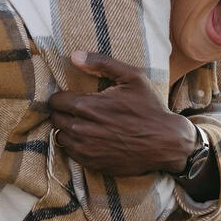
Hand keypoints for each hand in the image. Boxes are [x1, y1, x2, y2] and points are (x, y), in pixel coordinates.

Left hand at [50, 52, 197, 176]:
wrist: (165, 142)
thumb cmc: (150, 107)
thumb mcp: (133, 77)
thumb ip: (102, 63)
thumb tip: (74, 56)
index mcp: (89, 106)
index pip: (56, 101)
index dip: (61, 97)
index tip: (70, 97)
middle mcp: (83, 129)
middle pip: (56, 119)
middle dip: (63, 112)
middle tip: (77, 110)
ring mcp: (87, 149)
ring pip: (61, 136)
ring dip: (68, 129)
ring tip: (83, 124)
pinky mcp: (92, 164)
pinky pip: (71, 153)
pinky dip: (76, 145)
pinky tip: (90, 138)